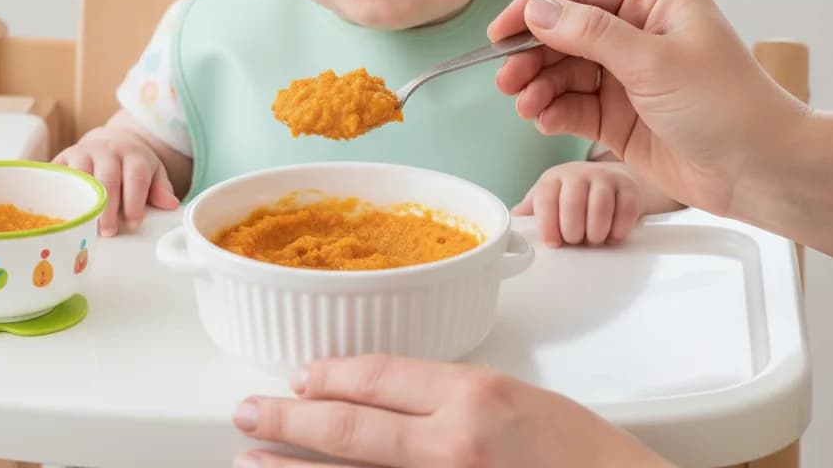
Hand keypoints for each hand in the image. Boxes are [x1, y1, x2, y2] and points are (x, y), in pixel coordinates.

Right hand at [53, 124, 179, 235]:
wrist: (110, 142)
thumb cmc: (133, 165)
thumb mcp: (152, 172)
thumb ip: (161, 189)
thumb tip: (170, 205)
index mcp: (133, 155)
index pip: (136, 176)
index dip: (135, 200)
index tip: (134, 222)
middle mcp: (107, 150)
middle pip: (108, 178)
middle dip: (108, 206)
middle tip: (108, 231)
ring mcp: (82, 153)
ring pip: (80, 177)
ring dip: (82, 202)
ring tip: (84, 227)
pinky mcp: (61, 160)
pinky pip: (57, 177)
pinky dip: (58, 195)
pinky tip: (60, 215)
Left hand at [232, 355, 670, 467]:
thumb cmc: (586, 456)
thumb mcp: (520, 401)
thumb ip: (455, 397)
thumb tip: (395, 400)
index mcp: (474, 398)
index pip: (380, 377)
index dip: (332, 375)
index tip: (303, 376)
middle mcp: (452, 446)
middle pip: (350, 428)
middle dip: (289, 418)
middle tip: (246, 411)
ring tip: (249, 459)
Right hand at [488, 0, 806, 219]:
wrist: (761, 172)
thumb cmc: (727, 106)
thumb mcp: (654, 61)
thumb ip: (591, 34)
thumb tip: (539, 11)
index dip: (537, 7)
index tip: (502, 30)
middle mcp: (639, 29)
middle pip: (566, 30)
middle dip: (533, 53)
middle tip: (506, 76)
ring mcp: (628, 72)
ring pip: (565, 69)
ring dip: (539, 85)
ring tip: (522, 104)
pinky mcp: (620, 112)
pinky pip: (574, 104)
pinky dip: (553, 110)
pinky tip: (542, 119)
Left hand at [515, 162, 641, 246]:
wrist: (609, 181)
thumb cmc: (571, 196)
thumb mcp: (548, 200)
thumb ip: (530, 213)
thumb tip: (508, 227)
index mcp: (553, 179)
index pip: (546, 199)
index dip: (547, 224)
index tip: (552, 243)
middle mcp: (578, 174)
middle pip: (572, 203)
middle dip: (572, 231)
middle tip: (575, 241)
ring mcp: (605, 178)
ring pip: (600, 207)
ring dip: (596, 232)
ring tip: (593, 240)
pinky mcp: (628, 188)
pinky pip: (626, 211)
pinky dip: (618, 230)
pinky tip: (612, 236)